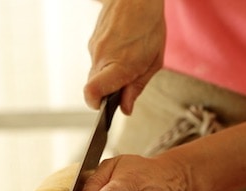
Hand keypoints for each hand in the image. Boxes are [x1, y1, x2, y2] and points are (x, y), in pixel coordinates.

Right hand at [84, 0, 165, 114]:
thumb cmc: (149, 25)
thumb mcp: (153, 61)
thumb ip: (137, 87)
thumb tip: (125, 108)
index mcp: (120, 64)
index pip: (92, 91)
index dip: (95, 103)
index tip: (103, 107)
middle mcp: (102, 57)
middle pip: (95, 87)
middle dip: (109, 91)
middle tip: (127, 82)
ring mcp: (94, 48)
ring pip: (97, 73)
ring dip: (110, 74)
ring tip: (130, 59)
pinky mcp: (92, 41)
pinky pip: (98, 60)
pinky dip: (108, 61)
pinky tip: (123, 49)